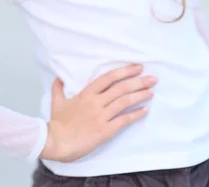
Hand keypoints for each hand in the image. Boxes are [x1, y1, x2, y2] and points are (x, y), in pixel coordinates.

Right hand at [39, 63, 156, 162]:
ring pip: (124, 102)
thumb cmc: (57, 123)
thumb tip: (58, 77)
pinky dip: (135, 115)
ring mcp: (101, 116)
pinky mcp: (105, 131)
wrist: (55, 141)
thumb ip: (58, 88)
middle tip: (153, 78)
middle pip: (121, 88)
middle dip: (139, 82)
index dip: (125, 71)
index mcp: (86, 93)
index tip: (137, 67)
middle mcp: (96, 102)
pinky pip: (123, 121)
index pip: (109, 78)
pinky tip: (145, 110)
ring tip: (151, 92)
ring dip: (140, 96)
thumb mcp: (56, 101)